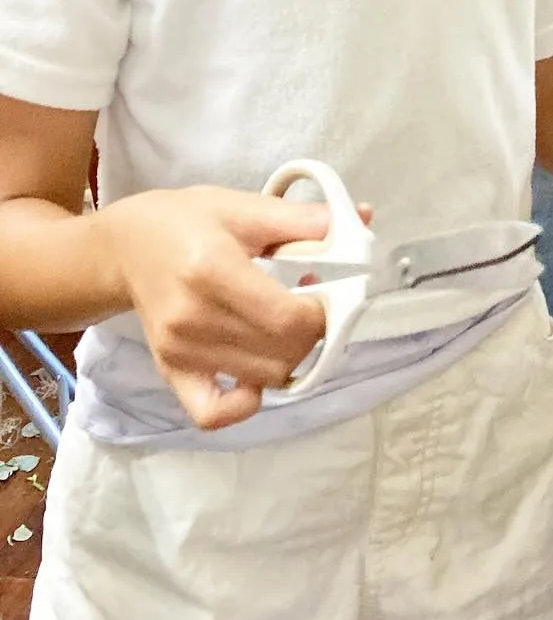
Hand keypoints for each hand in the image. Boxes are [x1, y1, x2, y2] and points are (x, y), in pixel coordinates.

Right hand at [100, 187, 333, 430]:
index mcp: (212, 270)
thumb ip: (301, 219)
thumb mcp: (242, 206)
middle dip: (314, 332)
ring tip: (285, 323)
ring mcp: (179, 352)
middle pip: (282, 353)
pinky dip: (245, 403)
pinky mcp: (171, 372)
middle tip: (310, 303)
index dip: (326, 312)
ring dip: (290, 357)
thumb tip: (361, 220)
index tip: (332, 290)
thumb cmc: (185, 221)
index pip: (290, 318)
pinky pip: (213, 413)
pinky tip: (256, 372)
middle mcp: (193, 319)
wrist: (124, 247)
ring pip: (264, 380)